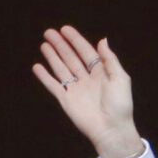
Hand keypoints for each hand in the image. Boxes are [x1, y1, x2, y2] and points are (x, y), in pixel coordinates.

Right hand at [31, 26, 142, 157]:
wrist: (111, 129)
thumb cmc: (120, 105)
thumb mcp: (120, 79)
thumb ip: (110, 60)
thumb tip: (102, 40)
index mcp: (101, 73)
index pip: (86, 52)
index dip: (76, 40)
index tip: (65, 29)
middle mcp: (87, 79)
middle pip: (71, 58)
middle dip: (61, 45)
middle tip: (49, 32)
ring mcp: (76, 89)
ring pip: (61, 69)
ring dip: (52, 57)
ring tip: (44, 44)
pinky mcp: (66, 100)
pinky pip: (53, 85)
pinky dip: (44, 76)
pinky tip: (37, 67)